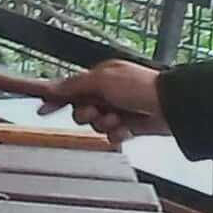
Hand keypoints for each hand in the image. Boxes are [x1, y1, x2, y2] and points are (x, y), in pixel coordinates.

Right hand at [48, 60, 165, 142]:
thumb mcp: (101, 80)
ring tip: (117, 119)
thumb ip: (73, 85)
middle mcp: (109, 93)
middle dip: (86, 114)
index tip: (42, 108)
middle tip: (95, 111)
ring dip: (104, 123)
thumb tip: (51, 88)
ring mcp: (119, 110)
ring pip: (95, 125)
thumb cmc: (140, 86)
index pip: (70, 88)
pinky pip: (112, 135)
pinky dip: (118, 134)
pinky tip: (126, 128)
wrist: (171, 106)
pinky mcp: (130, 127)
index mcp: (101, 77)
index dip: (55, 99)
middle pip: (80, 110)